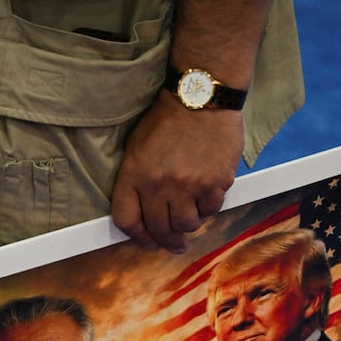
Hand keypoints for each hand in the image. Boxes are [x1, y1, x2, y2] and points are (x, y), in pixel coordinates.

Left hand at [112, 93, 242, 251]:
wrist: (201, 97)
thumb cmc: (167, 121)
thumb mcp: (137, 148)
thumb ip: (135, 182)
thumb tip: (143, 216)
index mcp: (134, 174)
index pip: (126, 220)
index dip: (137, 236)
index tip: (148, 240)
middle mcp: (159, 184)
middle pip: (159, 229)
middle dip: (167, 240)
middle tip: (174, 243)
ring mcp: (188, 185)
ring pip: (187, 225)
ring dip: (188, 223)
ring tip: (191, 214)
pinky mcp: (214, 183)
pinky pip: (210, 210)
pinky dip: (208, 207)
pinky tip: (206, 194)